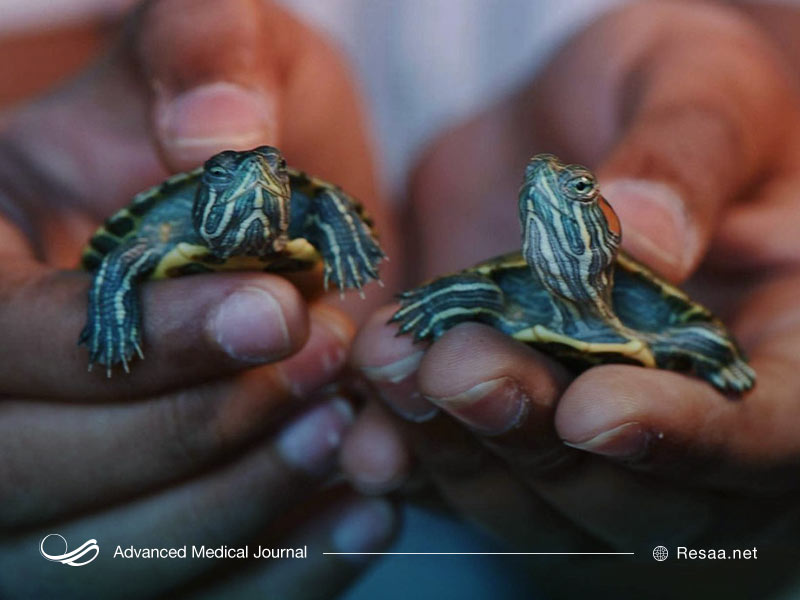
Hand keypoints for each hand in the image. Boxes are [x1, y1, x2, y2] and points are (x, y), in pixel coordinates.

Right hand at [0, 1, 395, 596]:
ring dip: (230, 516)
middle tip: (321, 386)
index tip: (275, 314)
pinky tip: (364, 518)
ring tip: (346, 448)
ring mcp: (36, 481)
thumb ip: (203, 52)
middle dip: (185, 439)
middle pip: (21, 478)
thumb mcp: (214, 41)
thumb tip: (215, 137)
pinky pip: (169, 594)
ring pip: (85, 562)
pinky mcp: (119, 525)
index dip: (134, 346)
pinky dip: (269, 576)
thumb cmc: (227, 106)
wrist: (264, 190)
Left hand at [344, 4, 799, 595]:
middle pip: (633, 495)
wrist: (574, 123)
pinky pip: (460, 482)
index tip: (596, 412)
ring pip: (534, 503)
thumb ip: (686, 157)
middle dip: (536, 441)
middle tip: (462, 368)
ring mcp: (590, 445)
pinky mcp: (504, 432)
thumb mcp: (700, 84)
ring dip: (455, 451)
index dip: (685, 440)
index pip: (763, 435)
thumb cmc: (667, 91)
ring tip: (394, 368)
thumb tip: (648, 245)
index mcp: (783, 354)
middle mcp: (692, 427)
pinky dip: (410, 463)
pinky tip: (361, 427)